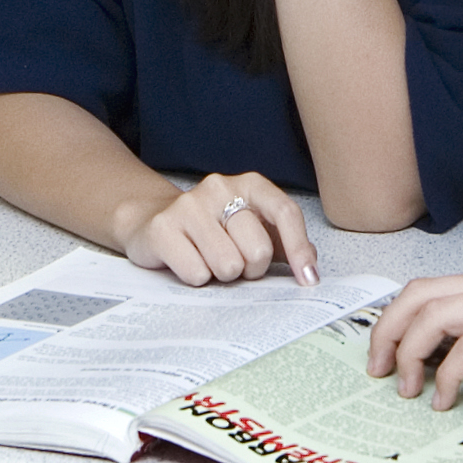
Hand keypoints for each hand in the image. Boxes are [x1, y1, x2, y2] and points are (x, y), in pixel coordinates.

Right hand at [120, 170, 321, 286]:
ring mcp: (189, 206)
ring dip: (222, 275)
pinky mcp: (162, 228)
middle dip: (252, 269)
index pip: (285, 213)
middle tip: (237, 263)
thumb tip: (309, 264)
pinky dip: (197, 278)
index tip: (308, 278)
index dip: (300, 250)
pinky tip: (188, 261)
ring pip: (228, 266)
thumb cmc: (214, 230)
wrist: (153, 221)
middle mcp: (219, 187)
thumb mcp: (253, 229)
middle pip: (258, 250)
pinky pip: (197, 274)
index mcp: (250, 184)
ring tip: (210, 260)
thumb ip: (284, 243)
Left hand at [364, 266, 462, 409]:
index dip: (404, 316)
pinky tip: (448, 401)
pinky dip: (445, 377)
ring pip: (431, 316)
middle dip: (386, 332)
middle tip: (379, 369)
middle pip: (419, 294)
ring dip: (407, 354)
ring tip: (406, 388)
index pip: (437, 285)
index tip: (393, 349)